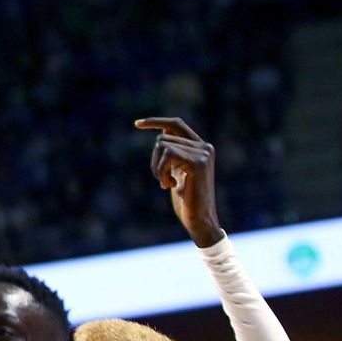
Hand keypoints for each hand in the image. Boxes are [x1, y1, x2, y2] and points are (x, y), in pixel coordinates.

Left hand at [134, 116, 222, 246]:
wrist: (198, 219)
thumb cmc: (185, 199)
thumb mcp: (175, 172)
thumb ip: (172, 154)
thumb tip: (162, 135)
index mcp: (200, 147)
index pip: (176, 124)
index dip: (156, 121)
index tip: (137, 124)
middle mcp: (204, 146)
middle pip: (162, 138)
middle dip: (154, 160)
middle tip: (161, 179)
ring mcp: (203, 153)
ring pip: (162, 145)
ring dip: (157, 167)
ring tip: (166, 183)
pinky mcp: (198, 162)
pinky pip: (167, 155)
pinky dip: (161, 171)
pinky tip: (169, 186)